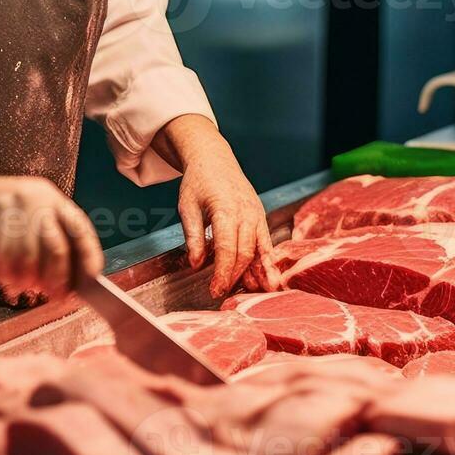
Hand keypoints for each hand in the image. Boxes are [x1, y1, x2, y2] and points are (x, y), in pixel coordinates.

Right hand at [0, 171, 103, 302]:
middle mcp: (34, 198)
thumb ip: (49, 239)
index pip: (79, 228)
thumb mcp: (29, 215)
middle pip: (56, 247)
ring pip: (28, 257)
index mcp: (50, 198)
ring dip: (28, 280)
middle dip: (57, 278)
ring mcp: (10, 207)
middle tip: (54, 295)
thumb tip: (72, 277)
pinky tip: (6, 278)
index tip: (91, 280)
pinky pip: (3, 258)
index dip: (88, 256)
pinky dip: (7, 275)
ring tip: (24, 287)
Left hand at [158, 116, 278, 297]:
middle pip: (245, 252)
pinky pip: (266, 242)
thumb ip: (194, 237)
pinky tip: (267, 277)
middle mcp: (246, 213)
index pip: (227, 248)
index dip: (222, 272)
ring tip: (260, 291)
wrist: (215, 159)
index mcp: (225, 209)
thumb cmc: (198, 182)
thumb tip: (196, 265)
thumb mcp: (187, 207)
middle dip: (236, 276)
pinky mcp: (260, 217)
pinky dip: (267, 261)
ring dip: (259, 272)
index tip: (215, 290)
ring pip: (260, 248)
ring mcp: (256, 214)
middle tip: (224, 294)